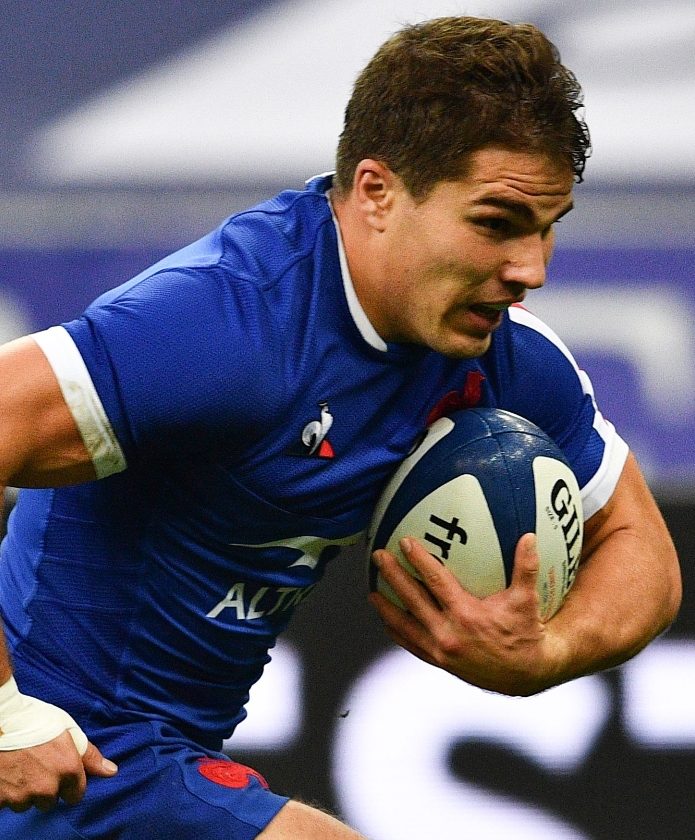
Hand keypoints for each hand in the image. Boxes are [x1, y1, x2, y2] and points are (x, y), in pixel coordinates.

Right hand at [0, 731, 116, 812]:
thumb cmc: (33, 719)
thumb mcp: (68, 730)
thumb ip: (89, 755)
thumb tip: (112, 771)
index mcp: (67, 769)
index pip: (76, 795)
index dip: (69, 784)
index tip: (60, 772)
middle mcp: (47, 787)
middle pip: (50, 801)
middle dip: (46, 788)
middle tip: (37, 766)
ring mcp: (22, 796)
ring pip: (27, 803)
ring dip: (25, 791)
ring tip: (20, 766)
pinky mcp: (1, 800)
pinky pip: (7, 803)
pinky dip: (7, 792)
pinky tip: (8, 772)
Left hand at [369, 533, 568, 695]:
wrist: (526, 674)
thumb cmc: (526, 634)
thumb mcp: (526, 600)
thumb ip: (525, 567)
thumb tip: (529, 537)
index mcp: (467, 615)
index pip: (436, 582)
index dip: (419, 560)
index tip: (405, 542)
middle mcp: (449, 634)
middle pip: (412, 599)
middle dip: (393, 576)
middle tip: (378, 557)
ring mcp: (441, 651)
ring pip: (405, 625)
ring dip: (386, 607)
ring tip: (371, 592)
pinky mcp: (440, 662)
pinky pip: (411, 645)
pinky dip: (397, 632)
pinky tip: (388, 621)